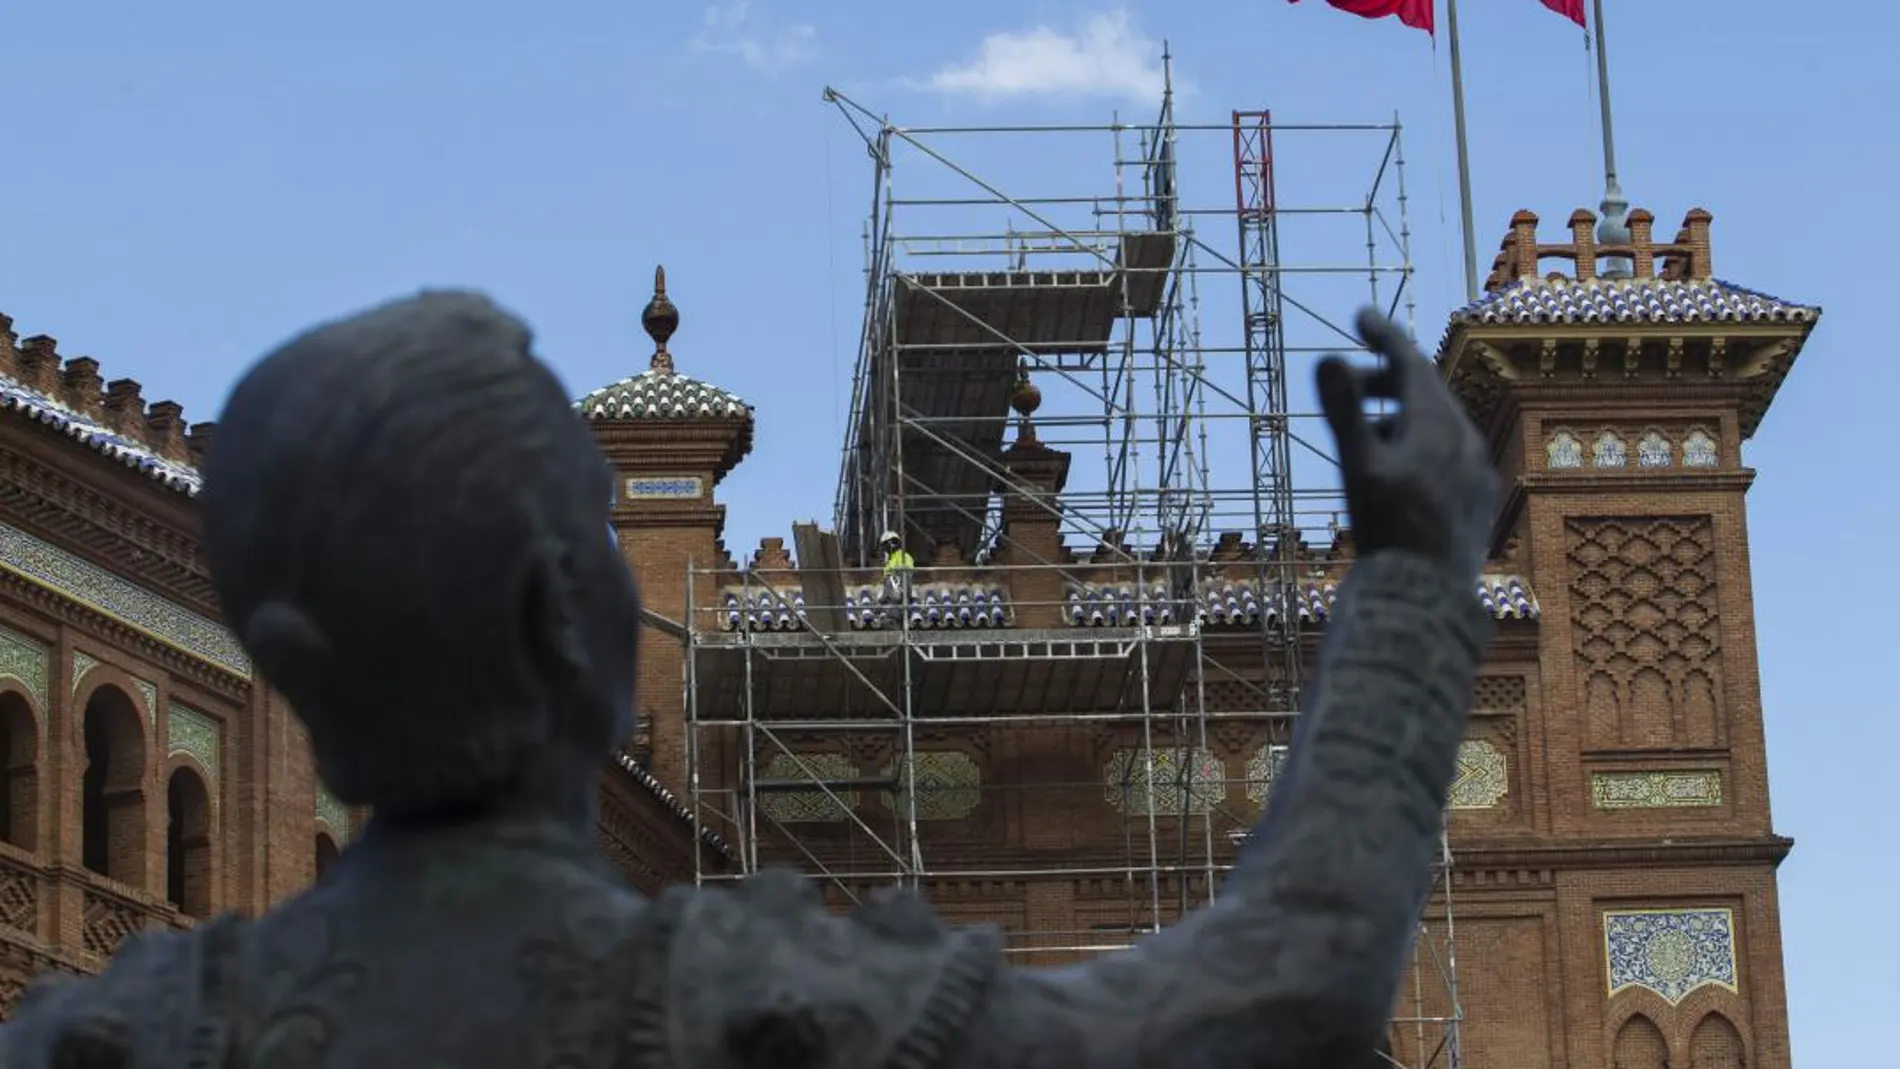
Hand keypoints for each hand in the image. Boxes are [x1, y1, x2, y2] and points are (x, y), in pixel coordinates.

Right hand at [1316, 308, 1497, 580]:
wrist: (1428, 597)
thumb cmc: (1389, 532)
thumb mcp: (1358, 468)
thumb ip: (1345, 411)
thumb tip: (1327, 357)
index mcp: (1436, 424)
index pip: (1409, 361)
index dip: (1383, 334)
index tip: (1360, 315)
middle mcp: (1465, 439)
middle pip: (1426, 390)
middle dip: (1387, 376)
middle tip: (1352, 378)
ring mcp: (1476, 469)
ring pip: (1440, 423)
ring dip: (1402, 414)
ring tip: (1368, 429)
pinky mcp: (1479, 498)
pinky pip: (1451, 453)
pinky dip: (1421, 443)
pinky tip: (1401, 469)